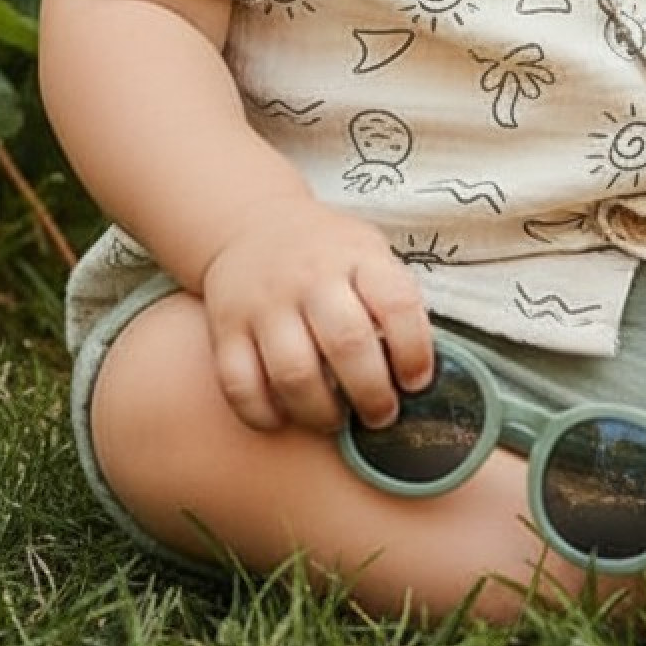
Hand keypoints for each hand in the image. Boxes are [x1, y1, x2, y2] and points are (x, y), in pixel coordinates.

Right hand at [197, 195, 431, 435]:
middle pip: (347, 343)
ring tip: (336, 421)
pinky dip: (263, 415)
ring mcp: (265, 303)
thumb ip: (392, 300)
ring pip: (293, 372)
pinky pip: (240, 386)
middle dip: (372, 393)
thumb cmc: (328, 255)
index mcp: (357, 256)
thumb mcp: (368, 254)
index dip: (415, 351)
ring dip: (321, 412)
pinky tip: (284, 418)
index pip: (397, 303)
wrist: (253, 223)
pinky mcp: (226, 329)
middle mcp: (310, 277)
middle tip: (381, 416)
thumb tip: (418, 372)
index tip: (417, 383)